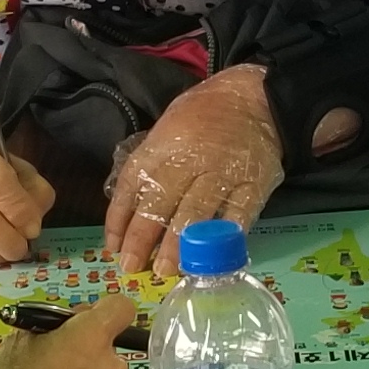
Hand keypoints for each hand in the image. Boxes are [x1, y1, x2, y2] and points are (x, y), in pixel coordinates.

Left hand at [106, 64, 283, 276]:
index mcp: (162, 145)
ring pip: (196, 212)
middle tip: (132, 267)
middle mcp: (189, 159)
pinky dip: (223, 238)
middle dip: (143, 238)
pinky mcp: (253, 184)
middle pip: (160, 202)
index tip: (113, 247)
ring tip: (167, 270)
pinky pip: (237, 215)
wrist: (255, 99)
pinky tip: (211, 258)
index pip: (132, 184)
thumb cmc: (203, 116)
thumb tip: (127, 215)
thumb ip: (149, 167)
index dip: (119, 218)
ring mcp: (223, 172)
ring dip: (178, 245)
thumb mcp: (166, 130)